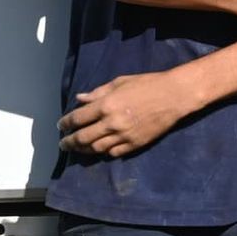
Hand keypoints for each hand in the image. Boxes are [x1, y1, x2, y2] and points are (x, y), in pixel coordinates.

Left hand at [59, 70, 194, 156]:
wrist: (174, 96)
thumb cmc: (148, 84)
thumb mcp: (120, 82)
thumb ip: (98, 92)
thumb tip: (80, 99)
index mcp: (106, 105)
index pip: (77, 118)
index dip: (66, 123)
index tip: (61, 126)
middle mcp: (112, 123)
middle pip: (83, 138)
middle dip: (69, 142)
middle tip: (63, 143)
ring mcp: (124, 136)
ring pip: (96, 149)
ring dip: (84, 150)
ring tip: (78, 148)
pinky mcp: (135, 144)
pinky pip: (114, 153)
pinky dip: (104, 152)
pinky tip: (100, 149)